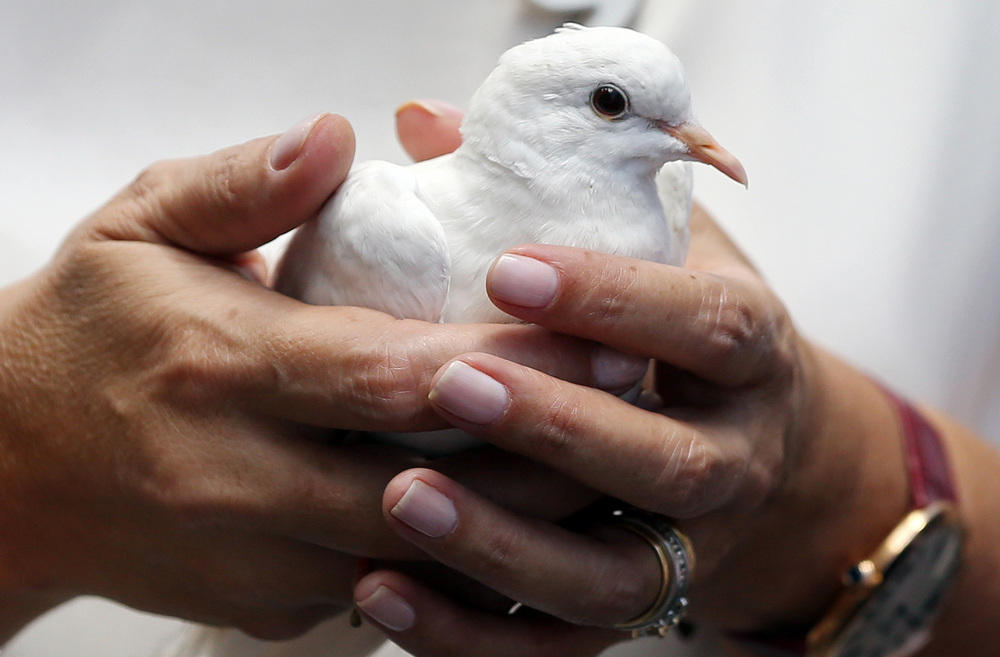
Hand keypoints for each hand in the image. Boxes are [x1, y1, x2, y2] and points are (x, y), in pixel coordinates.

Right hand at [0, 113, 629, 639]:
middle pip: (433, 477)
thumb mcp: (135, 228)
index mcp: (219, 369)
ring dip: (521, 508)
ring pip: (427, 547)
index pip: (390, 372)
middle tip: (631, 401)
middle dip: (546, 446)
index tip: (598, 336)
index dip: (506, 359)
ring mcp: (257, 558)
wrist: (8, 469)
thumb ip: (240, 185)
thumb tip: (336, 137)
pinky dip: (462, 548)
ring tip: (601, 455)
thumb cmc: (83, 336)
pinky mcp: (270, 605)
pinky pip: (393, 583)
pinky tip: (513, 505)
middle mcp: (242, 479)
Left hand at [350, 104, 913, 655]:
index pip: (709, 325)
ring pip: (610, 575)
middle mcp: (733, 461)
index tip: (512, 268)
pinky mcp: (637, 612)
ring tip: (400, 500)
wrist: (769, 454)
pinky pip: (559, 645)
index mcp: (749, 354)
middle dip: (558, 426)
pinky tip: (382, 591)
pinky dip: (472, 633)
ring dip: (503, 544)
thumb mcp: (668, 246)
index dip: (619, 299)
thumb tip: (424, 124)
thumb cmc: (694, 334)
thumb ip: (569, 192)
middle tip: (453, 384)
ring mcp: (689, 549)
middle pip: (664, 464)